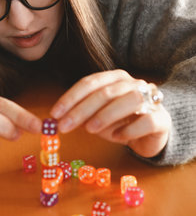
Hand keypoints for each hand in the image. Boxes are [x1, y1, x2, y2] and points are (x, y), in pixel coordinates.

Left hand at [50, 69, 170, 157]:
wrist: (152, 133)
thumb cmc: (120, 121)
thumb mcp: (97, 116)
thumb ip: (82, 114)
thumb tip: (58, 119)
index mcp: (114, 78)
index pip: (89, 83)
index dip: (70, 98)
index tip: (55, 114)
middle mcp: (132, 84)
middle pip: (105, 92)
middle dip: (81, 109)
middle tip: (64, 126)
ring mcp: (150, 99)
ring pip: (129, 100)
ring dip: (106, 115)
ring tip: (89, 130)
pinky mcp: (161, 119)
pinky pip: (147, 120)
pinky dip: (130, 128)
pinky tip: (117, 137)